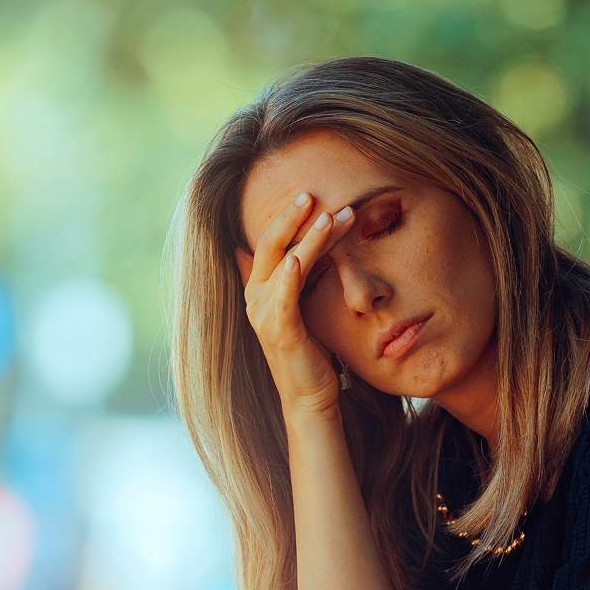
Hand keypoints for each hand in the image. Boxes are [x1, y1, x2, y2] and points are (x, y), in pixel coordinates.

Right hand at [238, 192, 355, 416]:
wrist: (310, 395)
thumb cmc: (311, 353)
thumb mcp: (302, 309)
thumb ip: (294, 281)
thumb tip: (291, 255)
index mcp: (260, 289)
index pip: (273, 242)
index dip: (291, 219)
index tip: (317, 199)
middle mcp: (256, 297)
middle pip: (270, 244)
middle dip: (292, 217)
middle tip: (314, 194)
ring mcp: (264, 314)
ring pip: (285, 263)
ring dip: (310, 238)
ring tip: (333, 217)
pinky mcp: (280, 331)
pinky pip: (283, 297)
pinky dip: (288, 276)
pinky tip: (298, 259)